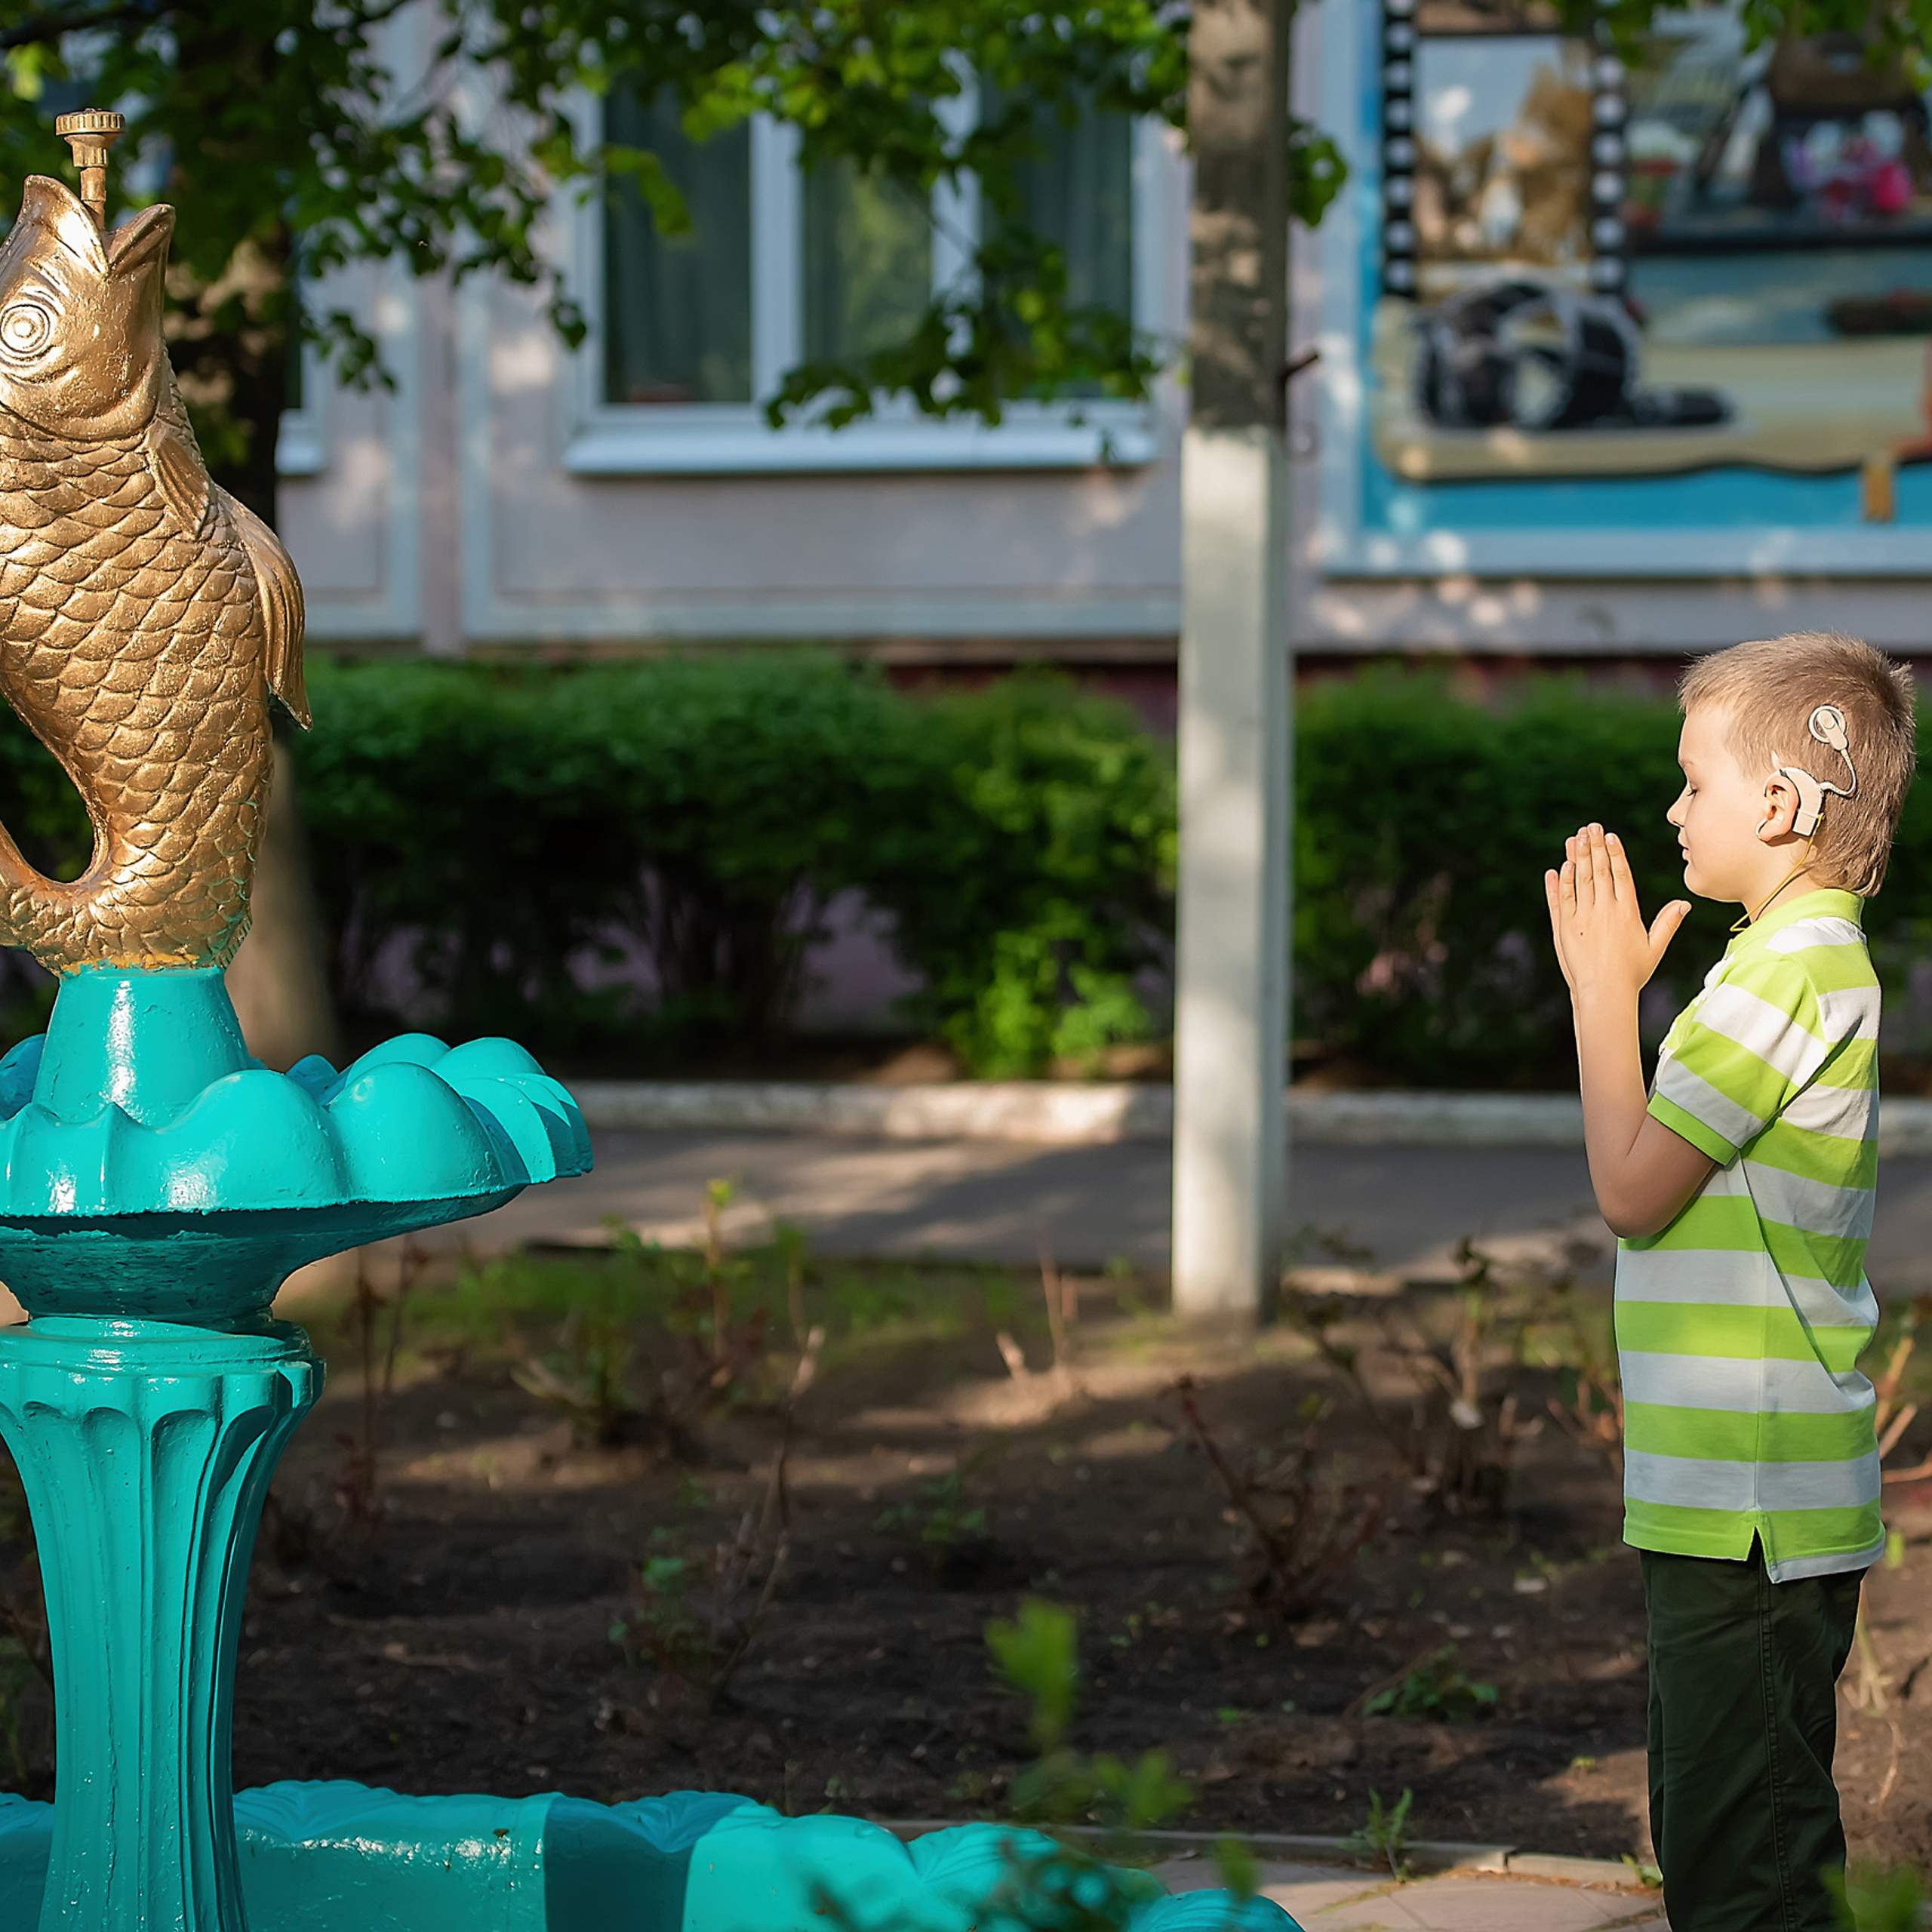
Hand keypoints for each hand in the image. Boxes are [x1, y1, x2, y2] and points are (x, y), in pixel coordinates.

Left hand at [1545, 823, 1688, 1001]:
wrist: (1605, 992)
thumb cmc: (1632, 973)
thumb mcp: (1654, 947)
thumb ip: (1667, 923)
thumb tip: (1684, 903)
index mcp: (1627, 912)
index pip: (1621, 875)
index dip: (1615, 853)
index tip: (1610, 836)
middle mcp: (1605, 910)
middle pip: (1598, 871)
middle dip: (1593, 846)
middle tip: (1590, 826)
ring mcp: (1583, 917)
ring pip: (1579, 880)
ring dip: (1575, 857)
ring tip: (1574, 837)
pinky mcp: (1565, 927)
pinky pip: (1562, 899)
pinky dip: (1560, 882)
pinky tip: (1559, 867)